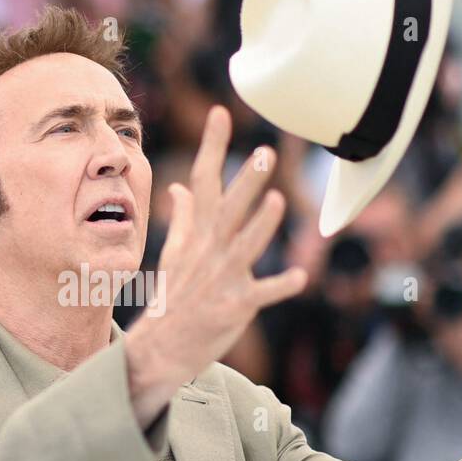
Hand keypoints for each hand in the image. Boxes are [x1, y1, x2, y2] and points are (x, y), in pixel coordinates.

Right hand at [124, 106, 306, 425]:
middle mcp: (208, 252)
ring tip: (278, 201)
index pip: (203, 181)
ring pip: (244, 247)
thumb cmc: (173, 298)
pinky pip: (261, 294)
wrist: (161, 348)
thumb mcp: (174, 254)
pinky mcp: (235, 307)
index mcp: (196, 235)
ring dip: (261, 226)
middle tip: (265, 153)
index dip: (212, 146)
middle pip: (228, 210)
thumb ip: (183, 218)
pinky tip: (300, 277)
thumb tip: (179, 187)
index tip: (220, 112)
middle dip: (245, 182)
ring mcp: (221, 279)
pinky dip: (280, 286)